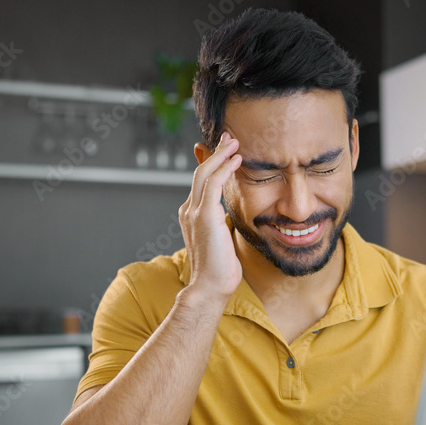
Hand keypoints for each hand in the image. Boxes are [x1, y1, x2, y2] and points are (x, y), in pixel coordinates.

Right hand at [179, 132, 243, 300]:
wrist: (211, 286)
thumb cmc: (220, 269)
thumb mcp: (222, 239)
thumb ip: (222, 223)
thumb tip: (229, 216)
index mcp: (192, 215)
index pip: (201, 182)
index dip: (213, 164)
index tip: (227, 151)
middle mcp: (189, 210)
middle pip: (200, 172)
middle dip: (215, 152)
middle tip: (230, 137)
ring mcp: (194, 212)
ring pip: (205, 174)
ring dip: (221, 155)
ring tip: (235, 142)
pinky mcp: (204, 216)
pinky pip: (213, 184)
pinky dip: (224, 168)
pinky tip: (237, 159)